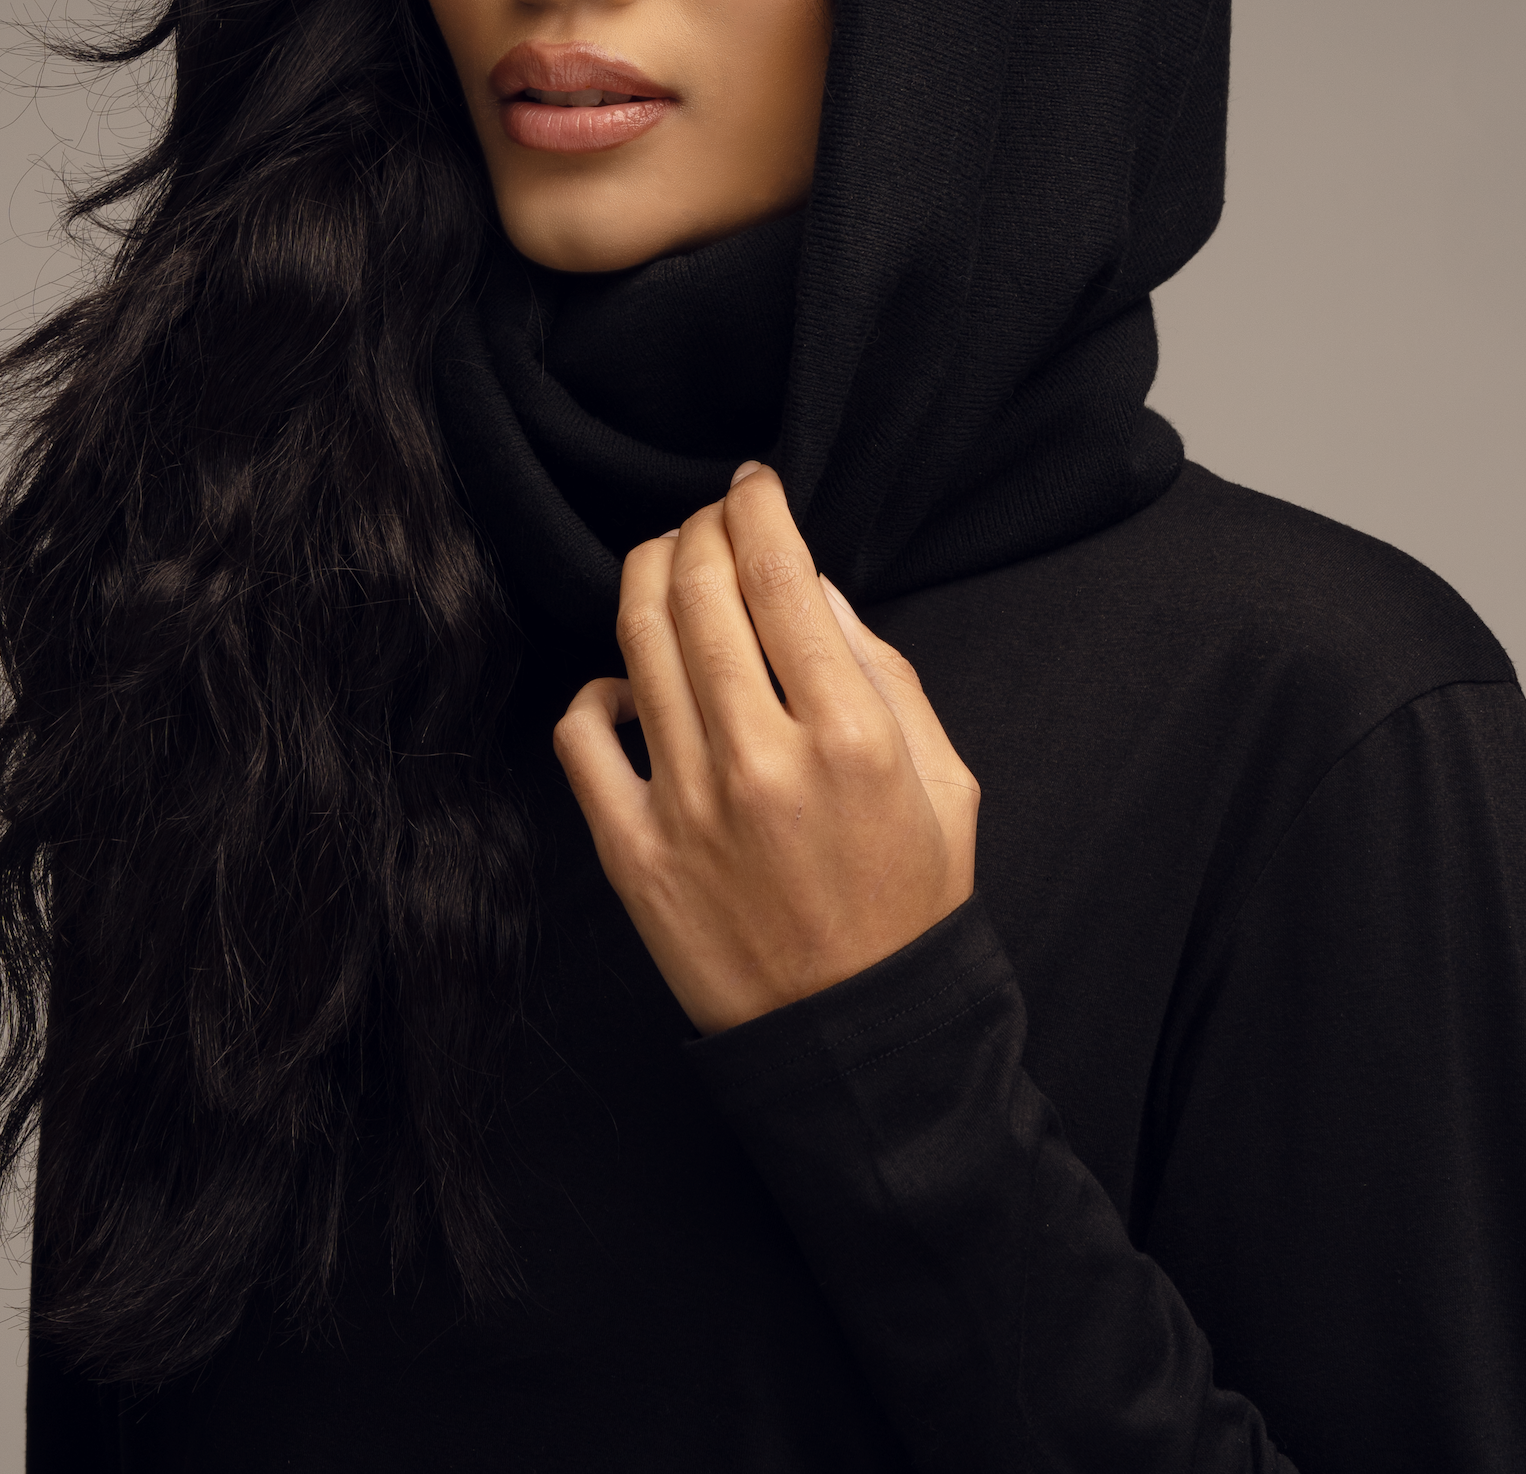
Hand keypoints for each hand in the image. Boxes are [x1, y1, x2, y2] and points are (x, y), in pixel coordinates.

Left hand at [553, 463, 980, 1035]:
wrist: (855, 1038)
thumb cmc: (908, 901)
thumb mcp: (943, 778)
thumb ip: (884, 672)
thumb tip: (812, 587)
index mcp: (851, 735)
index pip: (780, 573)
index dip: (757, 507)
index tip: (752, 486)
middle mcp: (761, 759)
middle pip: (698, 588)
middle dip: (700, 528)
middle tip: (712, 521)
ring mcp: (685, 805)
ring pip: (637, 640)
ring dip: (648, 577)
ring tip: (668, 567)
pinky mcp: (631, 851)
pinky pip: (582, 734)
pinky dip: (599, 687)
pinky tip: (631, 685)